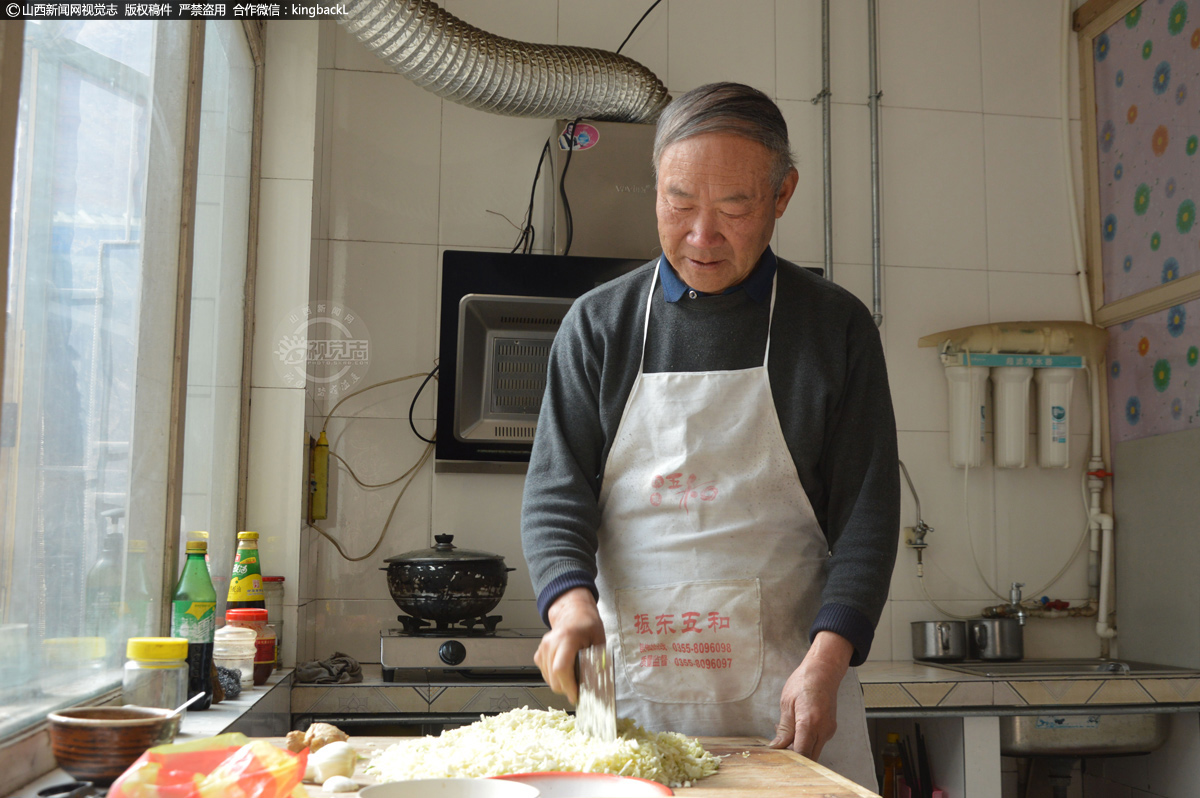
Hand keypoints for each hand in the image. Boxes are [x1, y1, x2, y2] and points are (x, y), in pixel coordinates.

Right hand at [534, 587, 605, 703]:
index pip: (561, 668)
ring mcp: (543, 649)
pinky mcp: (539, 654)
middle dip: (567, 689)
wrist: (572, 613)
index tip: (577, 696)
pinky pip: (545, 674)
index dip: (568, 686)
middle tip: (580, 689)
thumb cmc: (586, 625)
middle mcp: (551, 644)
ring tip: (575, 678)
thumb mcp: (598, 641)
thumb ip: (597, 661)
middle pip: (553, 677)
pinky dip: (555, 678)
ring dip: (561, 684)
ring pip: (548, 679)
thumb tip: (598, 683)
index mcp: (567, 638)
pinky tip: (566, 672)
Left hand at [768, 631, 853, 759]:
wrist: (824, 671)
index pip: (801, 753)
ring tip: (785, 734)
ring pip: (813, 751)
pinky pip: (817, 742)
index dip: (788, 759)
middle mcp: (823, 730)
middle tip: (779, 747)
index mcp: (810, 722)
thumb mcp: (787, 703)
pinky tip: (795, 729)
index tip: (776, 756)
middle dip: (794, 757)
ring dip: (799, 749)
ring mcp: (829, 730)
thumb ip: (784, 729)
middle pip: (809, 758)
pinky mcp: (830, 729)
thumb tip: (776, 747)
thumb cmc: (804, 682)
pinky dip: (805, 741)